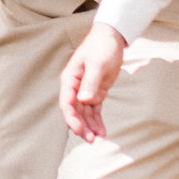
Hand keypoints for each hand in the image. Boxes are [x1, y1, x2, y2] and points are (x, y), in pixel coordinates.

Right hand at [58, 24, 126, 141]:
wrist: (111, 38)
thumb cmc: (101, 47)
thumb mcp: (97, 64)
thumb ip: (90, 82)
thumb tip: (83, 100)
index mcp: (70, 79)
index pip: (66, 103)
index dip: (71, 118)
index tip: (79, 131)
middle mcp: (75, 87)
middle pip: (75, 111)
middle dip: (81, 126)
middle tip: (91, 140)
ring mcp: (85, 90)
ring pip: (85, 113)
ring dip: (90, 126)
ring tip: (99, 137)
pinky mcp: (96, 92)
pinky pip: (94, 110)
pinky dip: (97, 120)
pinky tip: (102, 131)